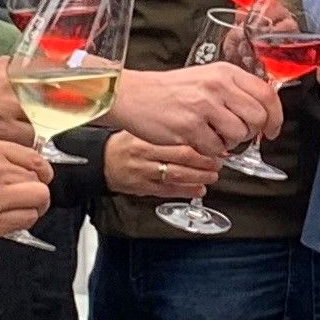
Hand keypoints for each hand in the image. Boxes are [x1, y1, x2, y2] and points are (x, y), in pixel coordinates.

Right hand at [0, 136, 53, 259]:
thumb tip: (6, 174)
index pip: (32, 155)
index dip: (36, 170)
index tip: (34, 178)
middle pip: (40, 177)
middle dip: (35, 189)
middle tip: (25, 199)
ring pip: (39, 198)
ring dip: (32, 208)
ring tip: (18, 213)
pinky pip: (26, 220)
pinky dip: (22, 223)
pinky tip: (6, 224)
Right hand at [101, 131, 222, 199]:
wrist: (100, 160)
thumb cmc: (123, 142)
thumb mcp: (141, 128)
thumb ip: (167, 129)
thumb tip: (200, 128)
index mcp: (144, 135)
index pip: (178, 138)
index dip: (201, 142)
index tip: (215, 143)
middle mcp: (143, 154)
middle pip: (181, 157)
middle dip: (205, 161)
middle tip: (218, 161)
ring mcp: (143, 172)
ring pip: (177, 175)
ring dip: (199, 177)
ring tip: (212, 175)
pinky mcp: (142, 188)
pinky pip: (167, 190)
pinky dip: (186, 191)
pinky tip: (199, 190)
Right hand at [104, 60, 280, 150]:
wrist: (135, 95)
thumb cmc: (170, 89)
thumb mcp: (207, 78)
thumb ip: (234, 90)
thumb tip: (261, 110)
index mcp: (225, 72)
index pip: (267, 94)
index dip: (276, 116)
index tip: (273, 129)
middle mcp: (217, 86)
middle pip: (257, 117)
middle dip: (252, 132)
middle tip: (239, 134)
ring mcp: (203, 106)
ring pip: (240, 135)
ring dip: (231, 142)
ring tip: (214, 135)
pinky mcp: (189, 127)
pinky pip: (217, 149)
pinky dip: (212, 150)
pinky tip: (200, 140)